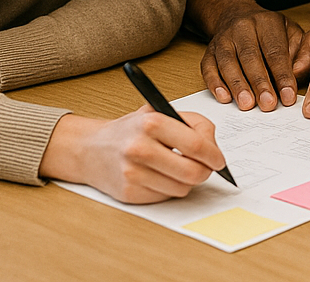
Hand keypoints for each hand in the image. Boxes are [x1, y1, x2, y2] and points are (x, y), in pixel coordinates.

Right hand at [40, 105, 226, 203]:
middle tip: (205, 167)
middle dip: (205, 171)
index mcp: (151, 123)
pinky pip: (165, 197)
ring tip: (176, 167)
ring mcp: (133, 174)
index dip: (214, 156)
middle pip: (192, 172)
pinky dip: (168, 188)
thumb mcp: (160, 112)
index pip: (197, 145)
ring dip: (186, 181)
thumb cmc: (131, 130)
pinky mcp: (129, 193)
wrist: (90, 148)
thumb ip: (193, 124)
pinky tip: (157, 175)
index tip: (219, 160)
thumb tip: (214, 149)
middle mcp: (140, 148)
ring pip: (181, 188)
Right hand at [188, 0, 303, 111]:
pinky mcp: (209, 52)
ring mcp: (223, 39)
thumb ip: (298, 53)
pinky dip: (215, 84)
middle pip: (250, 57)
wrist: (236, 15)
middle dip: (259, 83)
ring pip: (228, 63)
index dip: (282, 75)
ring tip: (247, 104)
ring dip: (238, 85)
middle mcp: (242, 28)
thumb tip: (296, 76)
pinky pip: (209, 68)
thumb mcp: (291, 32)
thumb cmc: (269, 31)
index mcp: (266, 22)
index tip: (288, 96)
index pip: (275, 51)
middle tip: (268, 104)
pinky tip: (225, 98)